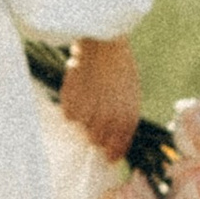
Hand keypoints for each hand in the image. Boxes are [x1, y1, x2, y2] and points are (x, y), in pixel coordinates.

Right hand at [58, 36, 141, 163]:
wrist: (104, 44)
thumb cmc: (119, 67)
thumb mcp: (130, 95)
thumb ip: (122, 119)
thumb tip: (110, 140)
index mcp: (128, 120)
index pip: (116, 151)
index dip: (110, 153)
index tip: (105, 154)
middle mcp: (110, 123)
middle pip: (96, 142)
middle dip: (94, 130)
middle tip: (94, 112)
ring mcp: (90, 115)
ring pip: (81, 127)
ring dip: (83, 115)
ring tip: (88, 93)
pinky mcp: (72, 106)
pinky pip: (69, 115)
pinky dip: (71, 104)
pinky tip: (79, 88)